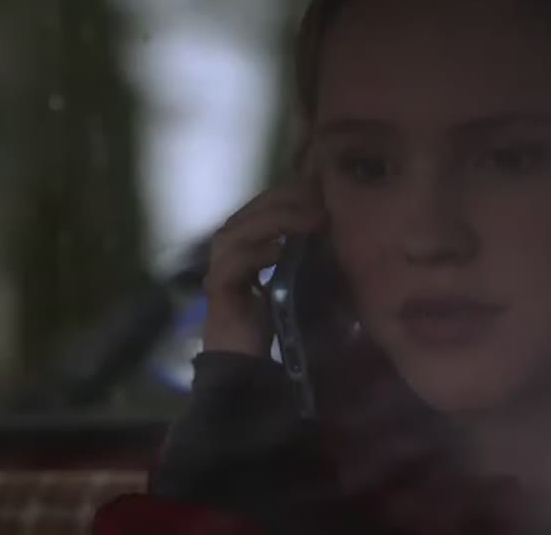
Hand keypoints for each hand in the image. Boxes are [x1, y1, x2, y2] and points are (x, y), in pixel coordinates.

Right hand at [202, 183, 325, 357]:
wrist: (246, 360)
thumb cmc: (273, 319)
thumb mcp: (295, 277)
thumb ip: (304, 252)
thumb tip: (331, 226)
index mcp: (245, 241)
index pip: (263, 205)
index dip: (290, 193)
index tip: (322, 190)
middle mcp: (228, 249)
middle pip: (251, 212)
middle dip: (286, 201)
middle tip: (319, 202)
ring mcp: (220, 267)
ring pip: (239, 231)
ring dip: (275, 221)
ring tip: (308, 221)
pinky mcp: (219, 288)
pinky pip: (234, 262)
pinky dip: (257, 253)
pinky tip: (281, 251)